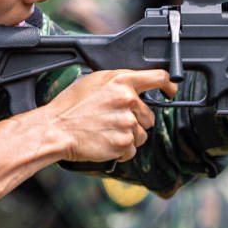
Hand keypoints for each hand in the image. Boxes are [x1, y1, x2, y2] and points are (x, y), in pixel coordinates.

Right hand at [42, 68, 175, 160]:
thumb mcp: (95, 81)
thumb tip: (135, 87)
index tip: (170, 92)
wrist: (56, 129)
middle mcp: (128, 100)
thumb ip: (119, 82)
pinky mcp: (123, 143)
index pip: (159, 78)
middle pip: (150, 115)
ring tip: (107, 131)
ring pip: (142, 134)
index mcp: (122, 81)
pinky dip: (121, 149)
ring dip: (128, 136)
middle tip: (114, 120)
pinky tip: (105, 141)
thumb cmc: (71, 106)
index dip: (169, 85)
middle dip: (136, 120)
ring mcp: (127, 123)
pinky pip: (132, 150)